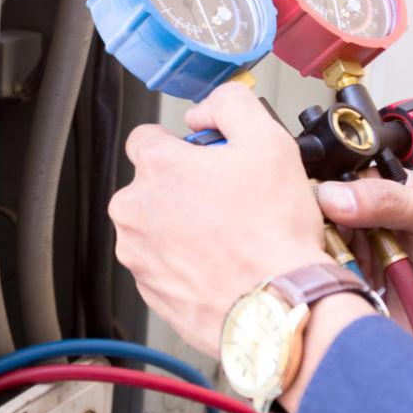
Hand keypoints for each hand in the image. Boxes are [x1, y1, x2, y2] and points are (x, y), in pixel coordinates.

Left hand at [107, 83, 329, 355]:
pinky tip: (222, 264)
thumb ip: (231, 105)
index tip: (206, 158)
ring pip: (156, 226)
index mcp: (156, 168)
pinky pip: (163, 265)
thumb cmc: (274, 234)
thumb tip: (206, 110)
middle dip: (184, 187)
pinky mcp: (150, 291)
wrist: (278, 308)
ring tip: (231, 236)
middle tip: (230, 200)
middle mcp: (134, 211)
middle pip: (152, 184)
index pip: (146, 137)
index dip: (182, 144)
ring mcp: (138, 256)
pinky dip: (186, 263)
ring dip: (183, 226)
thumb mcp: (270, 141)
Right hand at [316, 175, 412, 361]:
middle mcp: (364, 237)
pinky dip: (333, 304)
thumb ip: (389, 201)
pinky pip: (337, 307)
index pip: (331, 192)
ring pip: (321, 270)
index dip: (316, 199)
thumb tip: (335, 195)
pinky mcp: (366, 311)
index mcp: (379, 204)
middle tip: (324, 246)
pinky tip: (339, 300)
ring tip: (337, 274)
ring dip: (323, 272)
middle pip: (316, 232)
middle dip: (314, 238)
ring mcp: (363, 275)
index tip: (310, 208)